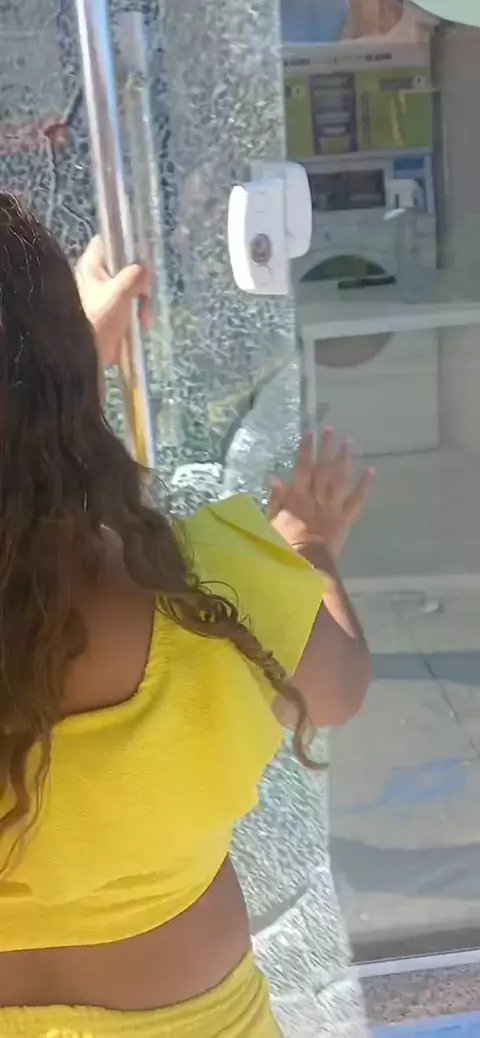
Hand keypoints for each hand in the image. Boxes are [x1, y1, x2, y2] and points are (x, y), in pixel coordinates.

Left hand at [76, 236, 149, 366]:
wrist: (85, 355)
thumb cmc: (98, 319)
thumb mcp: (120, 293)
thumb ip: (135, 276)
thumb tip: (144, 270)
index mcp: (92, 265)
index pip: (106, 241)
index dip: (124, 245)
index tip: (141, 257)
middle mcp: (94, 277)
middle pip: (124, 267)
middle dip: (140, 284)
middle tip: (145, 298)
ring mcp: (101, 296)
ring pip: (129, 289)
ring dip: (140, 303)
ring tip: (143, 321)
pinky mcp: (107, 314)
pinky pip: (127, 307)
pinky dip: (135, 315)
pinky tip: (140, 326)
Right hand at [269, 429, 373, 559]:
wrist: (308, 565)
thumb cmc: (284, 545)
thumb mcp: (272, 522)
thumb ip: (276, 500)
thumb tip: (274, 477)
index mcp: (298, 497)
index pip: (302, 467)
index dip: (306, 448)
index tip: (310, 432)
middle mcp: (317, 497)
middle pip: (323, 468)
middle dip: (326, 447)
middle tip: (331, 429)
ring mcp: (333, 506)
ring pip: (340, 478)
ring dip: (344, 459)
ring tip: (348, 442)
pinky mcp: (345, 518)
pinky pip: (357, 500)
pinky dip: (365, 485)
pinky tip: (371, 471)